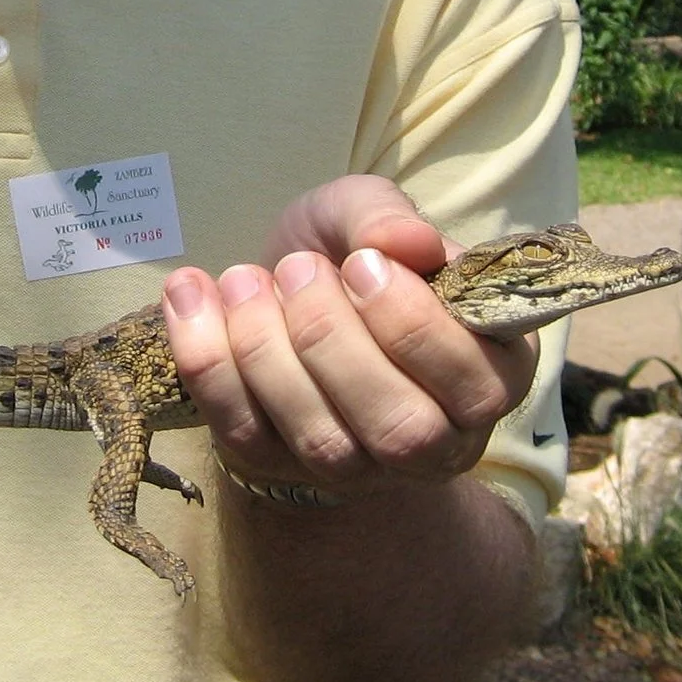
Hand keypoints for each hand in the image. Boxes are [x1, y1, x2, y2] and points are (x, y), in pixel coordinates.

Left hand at [160, 176, 538, 499]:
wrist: (279, 292)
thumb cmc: (345, 253)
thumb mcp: (366, 213)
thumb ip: (386, 216)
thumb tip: (411, 242)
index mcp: (490, 372)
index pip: (477, 383)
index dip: (413, 326)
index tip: (360, 264)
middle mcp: (437, 439)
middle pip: (401, 429)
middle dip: (334, 342)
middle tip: (297, 269)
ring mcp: (358, 467)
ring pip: (323, 442)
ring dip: (269, 353)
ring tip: (242, 278)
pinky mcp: (278, 467)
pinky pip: (244, 434)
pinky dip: (209, 362)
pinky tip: (192, 296)